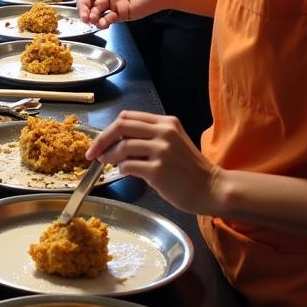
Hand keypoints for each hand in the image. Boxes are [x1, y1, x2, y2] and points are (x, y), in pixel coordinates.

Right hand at [71, 0, 166, 26]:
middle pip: (88, 4)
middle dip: (84, 10)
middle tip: (84, 16)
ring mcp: (113, 5)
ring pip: (96, 14)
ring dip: (92, 17)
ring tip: (93, 19)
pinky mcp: (121, 15)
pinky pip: (107, 19)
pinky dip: (103, 22)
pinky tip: (104, 22)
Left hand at [86, 110, 220, 215]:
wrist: (212, 188)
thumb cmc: (191, 169)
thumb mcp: (174, 142)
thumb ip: (150, 137)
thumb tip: (117, 143)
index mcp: (166, 122)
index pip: (128, 117)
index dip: (109, 128)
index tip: (99, 141)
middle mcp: (164, 132)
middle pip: (121, 126)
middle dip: (101, 139)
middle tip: (93, 152)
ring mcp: (162, 151)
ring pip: (122, 146)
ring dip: (109, 156)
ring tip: (107, 163)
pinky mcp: (158, 170)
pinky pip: (128, 166)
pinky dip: (121, 169)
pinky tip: (124, 172)